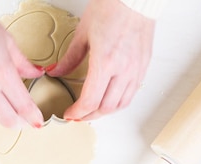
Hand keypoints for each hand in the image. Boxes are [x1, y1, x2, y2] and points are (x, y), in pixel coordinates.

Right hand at [0, 5, 43, 128]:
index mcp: (2, 73)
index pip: (23, 106)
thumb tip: (35, 72)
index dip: (34, 117)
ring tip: (4, 105)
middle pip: (7, 120)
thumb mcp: (8, 42)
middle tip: (23, 119)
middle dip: (18, 123)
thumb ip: (23, 63)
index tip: (37, 121)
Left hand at [47, 0, 154, 120]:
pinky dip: (118, 102)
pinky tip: (108, 99)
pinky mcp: (143, 66)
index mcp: (106, 61)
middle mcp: (124, 69)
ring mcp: (136, 69)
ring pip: (121, 105)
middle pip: (105, 107)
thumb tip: (56, 71)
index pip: (90, 100)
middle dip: (89, 116)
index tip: (69, 113)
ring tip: (92, 110)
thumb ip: (69, 58)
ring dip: (104, 112)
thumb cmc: (112, 7)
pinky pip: (131, 93)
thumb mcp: (83, 33)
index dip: (77, 112)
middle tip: (78, 115)